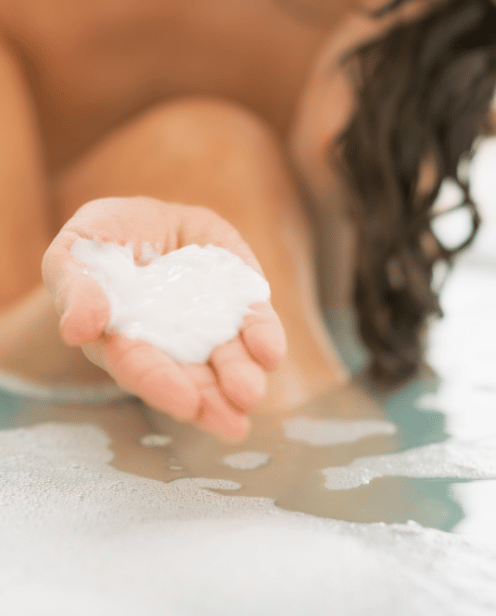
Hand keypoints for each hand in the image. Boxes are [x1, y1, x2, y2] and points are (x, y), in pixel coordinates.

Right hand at [42, 196, 285, 441]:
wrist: (149, 218)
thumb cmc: (102, 241)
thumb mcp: (76, 253)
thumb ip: (76, 288)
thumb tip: (77, 329)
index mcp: (122, 340)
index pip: (140, 367)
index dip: (161, 385)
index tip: (185, 404)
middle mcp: (170, 342)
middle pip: (191, 377)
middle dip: (211, 400)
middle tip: (232, 425)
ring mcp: (208, 321)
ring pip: (227, 356)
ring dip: (241, 376)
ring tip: (251, 393)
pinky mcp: (239, 297)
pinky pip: (254, 319)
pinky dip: (263, 336)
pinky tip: (270, 353)